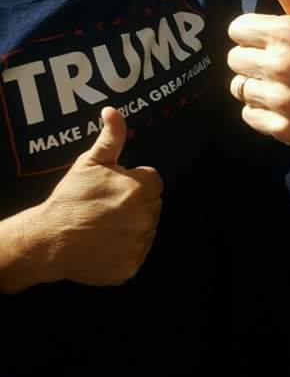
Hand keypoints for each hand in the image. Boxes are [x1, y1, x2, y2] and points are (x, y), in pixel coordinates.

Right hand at [4, 107, 162, 290]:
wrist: (49, 239)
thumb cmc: (70, 197)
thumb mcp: (90, 162)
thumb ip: (111, 136)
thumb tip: (113, 110)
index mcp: (140, 188)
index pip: (154, 182)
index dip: (134, 182)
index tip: (115, 188)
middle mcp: (146, 217)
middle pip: (153, 206)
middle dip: (136, 203)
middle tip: (108, 207)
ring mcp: (139, 244)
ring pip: (146, 230)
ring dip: (133, 227)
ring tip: (105, 225)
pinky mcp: (131, 266)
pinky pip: (136, 254)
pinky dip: (125, 250)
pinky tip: (105, 243)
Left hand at [228, 0, 289, 173]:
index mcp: (288, 33)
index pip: (236, 29)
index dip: (251, 34)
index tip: (269, 41)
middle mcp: (281, 65)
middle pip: (234, 59)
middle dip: (252, 60)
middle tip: (278, 64)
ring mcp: (281, 99)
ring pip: (239, 87)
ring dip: (256, 87)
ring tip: (281, 85)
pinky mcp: (281, 128)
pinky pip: (248, 115)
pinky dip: (261, 112)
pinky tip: (284, 105)